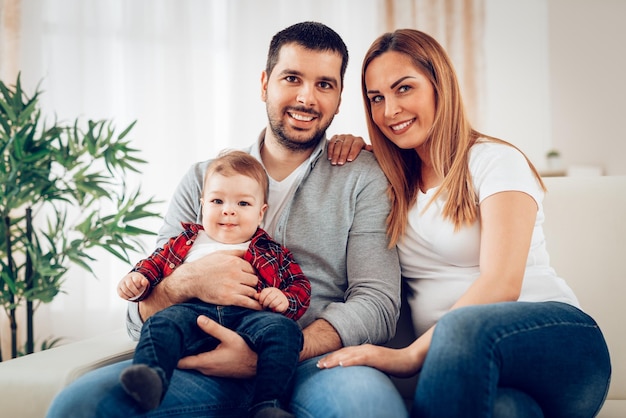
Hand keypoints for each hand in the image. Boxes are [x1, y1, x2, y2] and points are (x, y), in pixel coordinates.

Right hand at [117, 272, 148, 300]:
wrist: (132, 281)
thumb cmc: (138, 282)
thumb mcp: (143, 281)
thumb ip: (144, 281)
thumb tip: (144, 282)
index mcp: (133, 275)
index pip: (136, 281)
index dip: (139, 286)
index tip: (140, 287)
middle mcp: (126, 278)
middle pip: (130, 285)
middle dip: (135, 291)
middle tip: (137, 293)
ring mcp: (121, 283)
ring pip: (125, 291)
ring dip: (131, 295)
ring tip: (134, 295)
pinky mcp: (118, 288)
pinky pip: (121, 294)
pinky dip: (126, 297)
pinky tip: (130, 296)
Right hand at [139, 250, 261, 319]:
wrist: (191, 280)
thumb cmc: (205, 266)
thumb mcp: (221, 253)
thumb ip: (236, 252)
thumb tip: (250, 251)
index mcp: (235, 262)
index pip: (253, 269)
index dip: (251, 274)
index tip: (249, 279)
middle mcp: (236, 273)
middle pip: (255, 280)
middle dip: (252, 284)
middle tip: (248, 287)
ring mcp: (232, 286)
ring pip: (252, 291)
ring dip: (252, 294)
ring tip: (251, 297)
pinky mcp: (229, 298)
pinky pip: (247, 302)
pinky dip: (255, 305)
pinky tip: (259, 307)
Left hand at [178, 315, 257, 377]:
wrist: (257, 365)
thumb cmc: (245, 352)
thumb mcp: (230, 337)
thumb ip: (214, 328)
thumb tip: (198, 318)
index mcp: (206, 361)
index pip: (181, 362)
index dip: (171, 356)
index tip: (163, 347)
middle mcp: (206, 369)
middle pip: (184, 364)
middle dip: (177, 353)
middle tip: (170, 340)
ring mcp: (210, 371)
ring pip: (192, 364)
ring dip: (187, 355)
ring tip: (180, 342)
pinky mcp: (215, 370)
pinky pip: (200, 364)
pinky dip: (195, 356)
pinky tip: (196, 346)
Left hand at [255, 287, 287, 312]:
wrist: (282, 302)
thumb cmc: (271, 299)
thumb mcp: (265, 296)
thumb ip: (260, 296)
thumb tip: (255, 296)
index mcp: (272, 289)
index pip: (265, 292)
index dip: (261, 298)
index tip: (260, 302)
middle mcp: (278, 292)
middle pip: (269, 298)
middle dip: (265, 303)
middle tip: (264, 306)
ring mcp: (282, 298)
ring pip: (273, 303)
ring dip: (270, 306)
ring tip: (269, 307)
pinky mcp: (285, 304)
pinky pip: (278, 308)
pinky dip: (275, 310)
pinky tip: (274, 309)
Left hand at [316, 344, 421, 377]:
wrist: (409, 360)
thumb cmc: (395, 364)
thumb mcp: (377, 364)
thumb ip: (367, 365)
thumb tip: (358, 372)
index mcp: (365, 350)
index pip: (345, 352)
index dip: (333, 357)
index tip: (322, 362)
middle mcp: (365, 349)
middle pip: (343, 352)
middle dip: (329, 358)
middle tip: (318, 364)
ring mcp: (370, 352)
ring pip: (348, 355)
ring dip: (335, 359)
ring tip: (324, 365)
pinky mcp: (376, 357)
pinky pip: (360, 359)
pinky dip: (350, 361)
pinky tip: (342, 365)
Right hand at [327, 134, 371, 165]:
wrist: (351, 149)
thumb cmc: (359, 154)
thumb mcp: (365, 154)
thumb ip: (369, 151)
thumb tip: (370, 148)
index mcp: (359, 140)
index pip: (356, 145)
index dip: (353, 152)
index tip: (349, 160)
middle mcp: (350, 137)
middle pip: (346, 145)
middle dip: (343, 155)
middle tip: (340, 163)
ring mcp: (342, 136)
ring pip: (338, 144)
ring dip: (335, 154)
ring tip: (334, 163)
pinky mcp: (335, 137)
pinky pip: (331, 143)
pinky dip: (330, 151)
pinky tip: (330, 158)